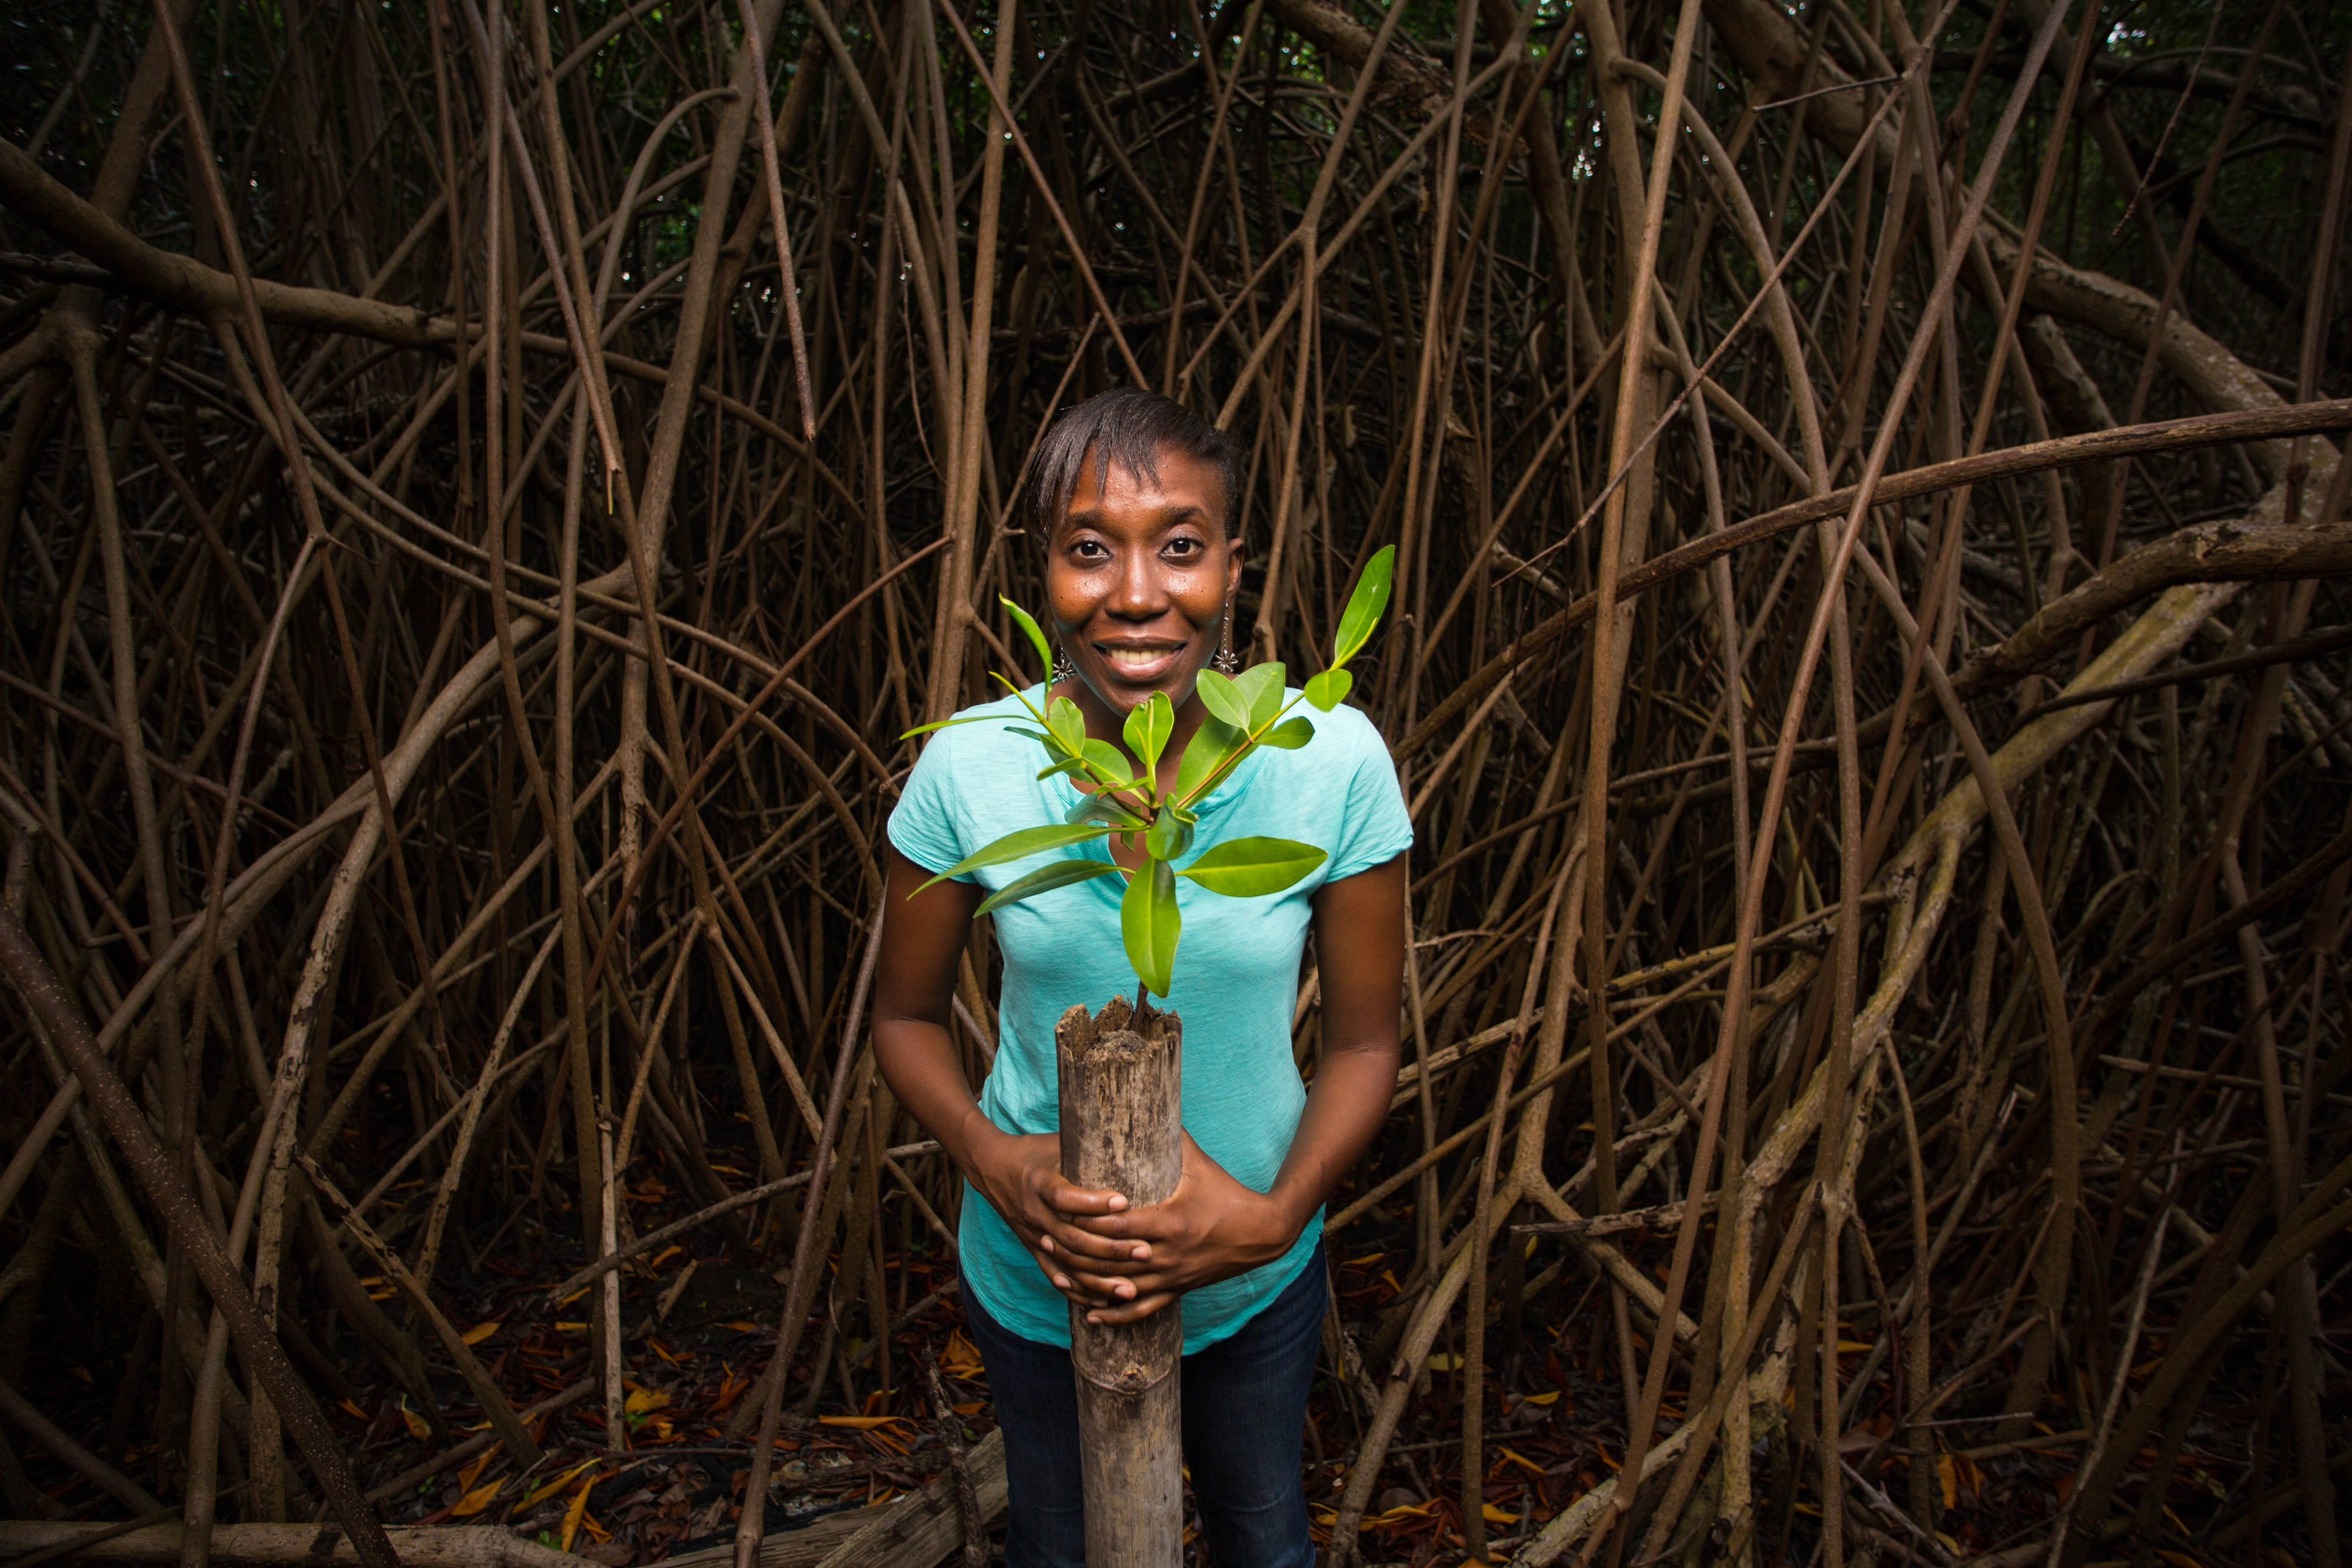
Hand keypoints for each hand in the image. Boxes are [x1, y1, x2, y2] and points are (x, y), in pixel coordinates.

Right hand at [964, 1128, 1150, 1307]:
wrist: (992, 1167)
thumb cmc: (1035, 1150)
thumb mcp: (1060, 1142)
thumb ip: (1091, 1145)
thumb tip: (1137, 1135)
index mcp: (1040, 1182)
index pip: (1065, 1197)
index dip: (1093, 1202)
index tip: (1124, 1201)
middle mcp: (1035, 1213)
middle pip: (1072, 1238)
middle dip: (1111, 1248)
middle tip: (1145, 1251)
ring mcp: (1033, 1235)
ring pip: (1067, 1263)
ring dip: (1099, 1278)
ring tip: (1131, 1288)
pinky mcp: (1033, 1248)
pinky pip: (1054, 1275)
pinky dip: (1076, 1291)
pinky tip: (1099, 1302)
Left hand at [1056, 1132, 1299, 1324]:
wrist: (1260, 1233)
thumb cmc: (1228, 1193)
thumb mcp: (1201, 1163)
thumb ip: (1172, 1138)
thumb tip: (1151, 1103)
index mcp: (1170, 1221)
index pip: (1119, 1223)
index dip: (1088, 1219)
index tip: (1061, 1210)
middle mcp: (1167, 1253)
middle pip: (1112, 1257)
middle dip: (1077, 1249)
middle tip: (1046, 1237)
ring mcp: (1171, 1275)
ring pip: (1121, 1287)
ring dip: (1088, 1283)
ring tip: (1058, 1275)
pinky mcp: (1177, 1289)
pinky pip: (1141, 1309)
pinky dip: (1115, 1315)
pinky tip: (1091, 1314)